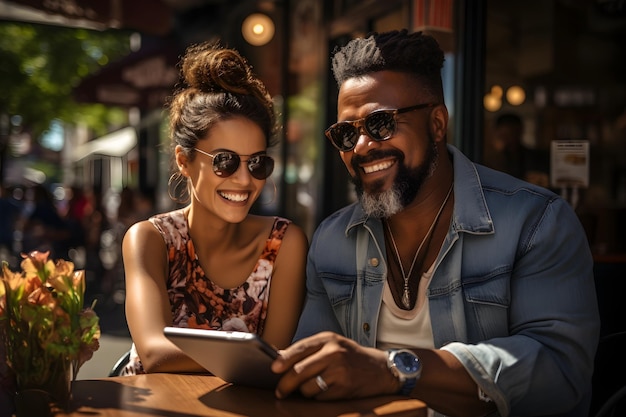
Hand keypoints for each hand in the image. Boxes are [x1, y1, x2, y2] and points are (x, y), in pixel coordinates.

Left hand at [271, 331, 398, 399]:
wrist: (380, 369)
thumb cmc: (350, 356)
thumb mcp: (332, 344)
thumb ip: (308, 350)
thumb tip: (279, 359)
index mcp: (328, 339)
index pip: (300, 348)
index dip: (284, 360)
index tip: (273, 369)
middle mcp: (334, 353)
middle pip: (299, 371)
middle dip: (285, 384)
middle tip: (280, 391)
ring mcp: (340, 371)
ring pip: (307, 388)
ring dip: (304, 392)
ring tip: (309, 388)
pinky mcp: (345, 388)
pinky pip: (320, 398)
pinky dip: (318, 398)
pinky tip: (325, 391)